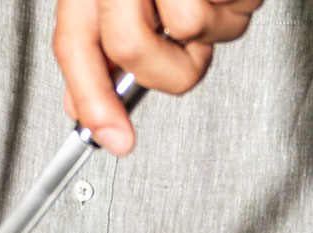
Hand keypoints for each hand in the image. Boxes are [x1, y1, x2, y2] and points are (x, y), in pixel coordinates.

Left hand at [53, 0, 261, 155]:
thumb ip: (93, 54)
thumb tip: (85, 110)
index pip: (76, 43)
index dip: (92, 98)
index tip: (113, 139)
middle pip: (132, 49)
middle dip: (160, 61)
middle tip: (171, 34)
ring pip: (194, 30)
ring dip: (210, 22)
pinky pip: (235, 8)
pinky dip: (236, 0)